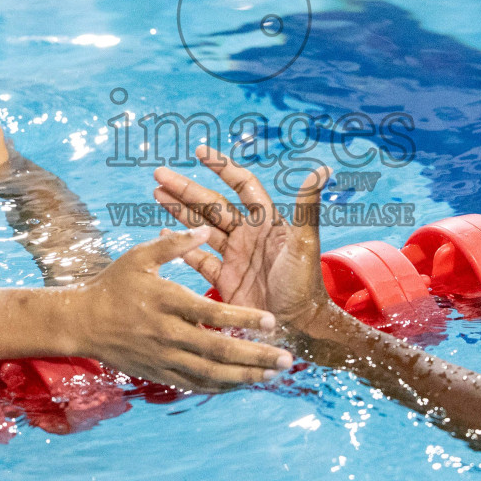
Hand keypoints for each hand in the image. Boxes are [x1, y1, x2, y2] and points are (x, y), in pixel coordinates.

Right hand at [66, 228, 293, 391]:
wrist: (80, 322)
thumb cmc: (112, 284)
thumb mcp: (140, 257)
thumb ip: (175, 245)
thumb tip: (207, 228)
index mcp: (166, 301)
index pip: (213, 314)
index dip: (244, 320)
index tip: (271, 321)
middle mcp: (167, 334)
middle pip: (219, 351)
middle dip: (256, 357)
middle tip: (286, 360)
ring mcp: (162, 357)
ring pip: (210, 374)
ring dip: (244, 376)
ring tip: (272, 376)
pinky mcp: (158, 373)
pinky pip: (194, 384)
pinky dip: (220, 386)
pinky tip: (242, 384)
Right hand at [152, 146, 332, 331]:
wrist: (298, 328)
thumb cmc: (305, 285)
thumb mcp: (304, 244)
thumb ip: (307, 207)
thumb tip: (323, 168)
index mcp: (267, 222)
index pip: (241, 185)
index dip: (221, 168)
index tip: (199, 152)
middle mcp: (249, 236)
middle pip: (212, 205)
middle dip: (186, 189)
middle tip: (159, 174)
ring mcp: (235, 257)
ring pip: (202, 227)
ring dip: (180, 211)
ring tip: (157, 194)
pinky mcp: (226, 280)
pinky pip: (199, 259)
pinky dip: (182, 246)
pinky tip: (165, 232)